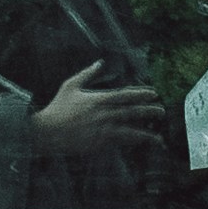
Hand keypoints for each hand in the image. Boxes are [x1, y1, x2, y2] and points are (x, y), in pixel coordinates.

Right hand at [32, 66, 160, 173]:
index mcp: (99, 99)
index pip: (126, 95)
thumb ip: (88, 74)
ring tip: (157, 137)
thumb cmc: (57, 108)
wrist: (45, 132)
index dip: (142, 94)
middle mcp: (103, 115)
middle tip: (162, 112)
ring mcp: (100, 132)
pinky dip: (128, 145)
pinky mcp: (95, 146)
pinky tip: (137, 146)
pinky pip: (116, 145)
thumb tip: (100, 62)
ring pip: (128, 133)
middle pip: (131, 113)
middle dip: (149, 112)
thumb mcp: (71, 85)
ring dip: (144, 135)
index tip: (154, 94)